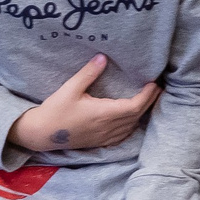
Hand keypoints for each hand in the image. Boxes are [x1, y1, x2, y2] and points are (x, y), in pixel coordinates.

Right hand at [6, 54, 161, 153]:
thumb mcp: (70, 88)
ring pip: (131, 126)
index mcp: (104, 114)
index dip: (147, 96)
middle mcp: (108, 127)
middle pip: (136, 116)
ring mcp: (104, 137)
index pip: (134, 106)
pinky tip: (131, 119)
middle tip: (157, 88)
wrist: (42, 134)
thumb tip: (103, 57)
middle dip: (149, 102)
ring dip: (141, 113)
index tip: (153, 83)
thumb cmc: (55, 110)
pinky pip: (123, 135)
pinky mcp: (99, 142)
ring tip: (148, 100)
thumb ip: (88, 73)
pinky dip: (131, 125)